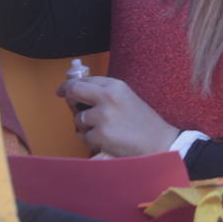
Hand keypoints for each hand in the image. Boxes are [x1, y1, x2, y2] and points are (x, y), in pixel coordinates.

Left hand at [57, 76, 178, 157]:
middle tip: (71, 106)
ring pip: (77, 119)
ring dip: (85, 126)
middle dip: (69, 98)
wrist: (159, 142)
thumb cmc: (143, 122)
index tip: (64, 90)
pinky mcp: (101, 135)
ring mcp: (103, 116)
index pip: (84, 80)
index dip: (70, 85)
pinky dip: (91, 141)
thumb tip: (77, 92)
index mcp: (115, 85)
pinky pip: (84, 137)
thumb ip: (105, 92)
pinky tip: (107, 140)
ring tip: (103, 130)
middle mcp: (107, 97)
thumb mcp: (126, 97)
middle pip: (74, 91)